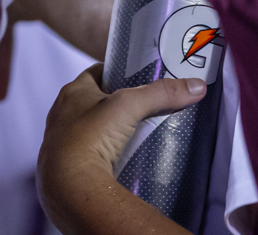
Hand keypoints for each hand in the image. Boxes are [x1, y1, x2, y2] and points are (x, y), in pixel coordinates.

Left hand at [38, 64, 204, 233]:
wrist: (70, 184)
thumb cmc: (91, 137)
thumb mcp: (128, 106)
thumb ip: (161, 94)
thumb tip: (195, 86)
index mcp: (71, 92)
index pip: (95, 73)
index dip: (116, 72)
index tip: (136, 77)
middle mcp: (62, 113)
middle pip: (94, 101)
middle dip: (116, 104)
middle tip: (143, 109)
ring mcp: (62, 139)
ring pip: (90, 128)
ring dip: (110, 129)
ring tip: (135, 134)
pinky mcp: (67, 163)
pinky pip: (90, 152)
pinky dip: (104, 152)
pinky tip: (121, 158)